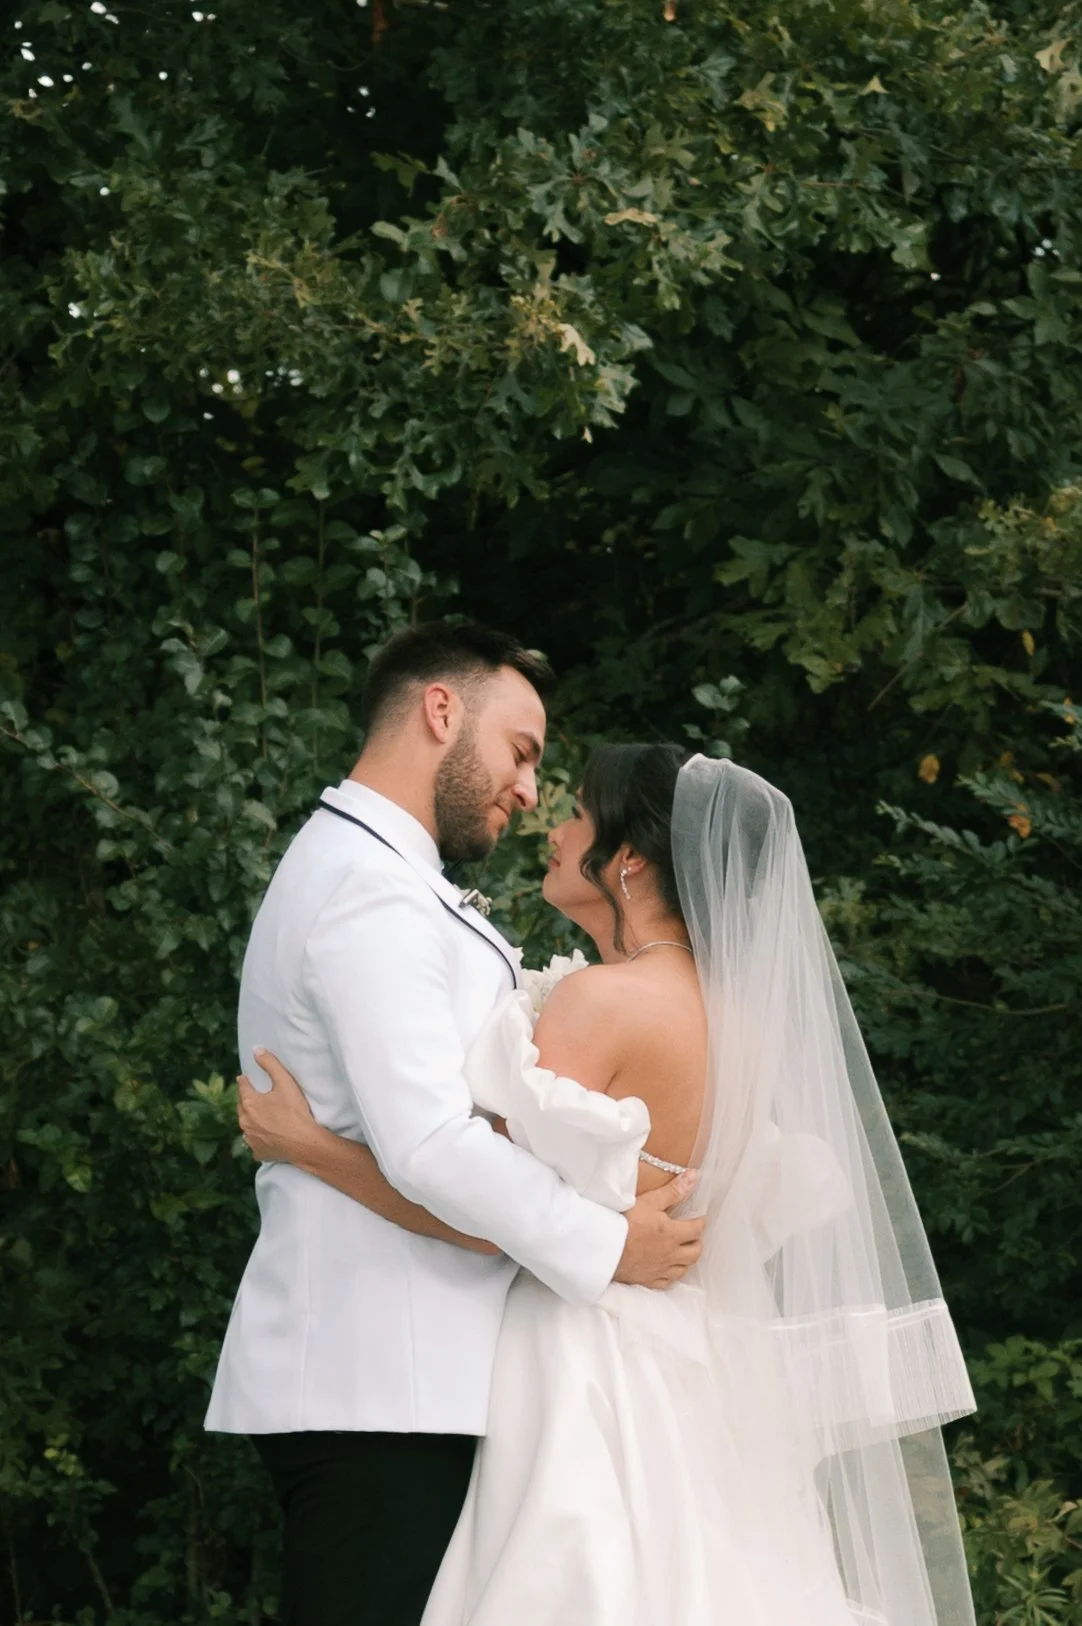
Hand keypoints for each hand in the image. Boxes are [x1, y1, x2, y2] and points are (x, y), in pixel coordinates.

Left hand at [237, 1047, 322, 1163]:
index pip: (242, 1087)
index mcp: (249, 1103)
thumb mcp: (285, 1082)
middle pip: (242, 1106)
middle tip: (255, 1097)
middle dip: (247, 1100)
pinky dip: (258, 1137)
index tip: (245, 1079)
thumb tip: (256, 1049)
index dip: (245, 1081)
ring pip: (247, 1125)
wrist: (304, 1143)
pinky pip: (254, 1142)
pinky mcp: (257, 1152)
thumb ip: (270, 1064)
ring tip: (261, 1116)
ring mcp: (250, 1138)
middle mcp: (245, 1121)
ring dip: (251, 1120)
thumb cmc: (295, 1111)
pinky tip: (266, 1135)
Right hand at [614, 1170, 702, 1289]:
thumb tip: (694, 1177)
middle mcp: (671, 1254)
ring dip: (686, 1260)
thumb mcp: (650, 1202)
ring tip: (681, 1251)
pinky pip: (667, 1282)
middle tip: (691, 1235)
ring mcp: (660, 1269)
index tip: (699, 1217)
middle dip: (696, 1242)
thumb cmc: (626, 1223)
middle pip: (695, 1252)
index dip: (700, 1222)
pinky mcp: (649, 1280)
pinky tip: (666, 1268)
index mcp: (673, 1234)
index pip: (697, 1229)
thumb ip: (674, 1191)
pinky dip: (670, 1275)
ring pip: (683, 1269)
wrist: (605, 1248)